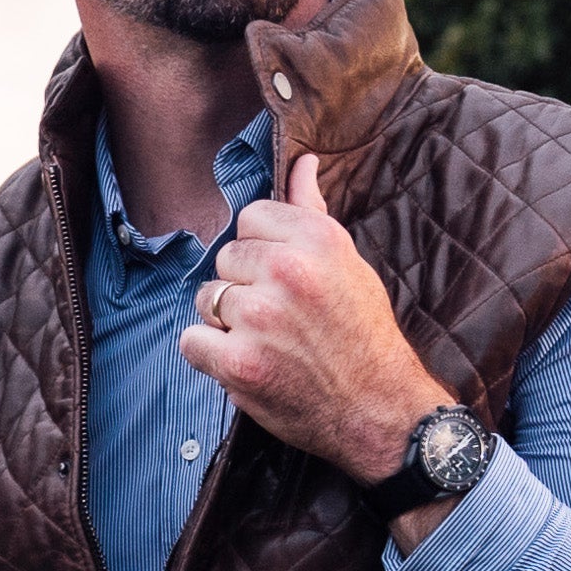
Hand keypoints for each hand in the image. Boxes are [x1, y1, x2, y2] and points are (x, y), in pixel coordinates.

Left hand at [180, 153, 454, 489]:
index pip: (250, 218)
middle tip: (279, 319)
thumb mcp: (348, 263)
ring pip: (207, 300)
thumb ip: (312, 212)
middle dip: (242, 287)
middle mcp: (287, 271)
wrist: (377, 408)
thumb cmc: (362, 335)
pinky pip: (192, 341)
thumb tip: (302, 162)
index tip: (282, 280)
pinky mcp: (238, 363)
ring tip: (265, 342)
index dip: (260, 251)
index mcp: (317, 239)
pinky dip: (209, 355)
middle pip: (225, 259)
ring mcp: (259, 318)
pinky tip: (243, 363)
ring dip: (225, 323)